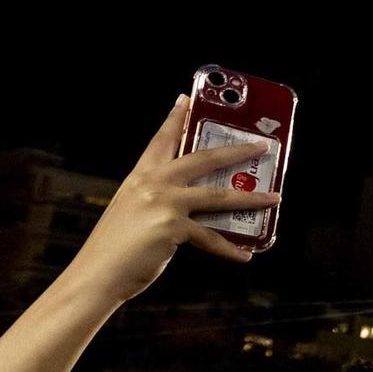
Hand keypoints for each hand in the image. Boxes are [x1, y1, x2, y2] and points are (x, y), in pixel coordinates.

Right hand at [66, 98, 279, 304]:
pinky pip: (211, 237)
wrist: (97, 272)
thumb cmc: (113, 248)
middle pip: (203, 159)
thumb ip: (156, 202)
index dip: (175, 119)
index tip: (187, 99)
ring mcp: (164, 202)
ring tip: (274, 198)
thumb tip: (186, 207)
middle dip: (236, 151)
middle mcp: (153, 183)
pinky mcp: (173, 226)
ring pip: (218, 195)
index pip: (161, 140)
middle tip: (260, 146)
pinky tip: (245, 255)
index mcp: (140, 177)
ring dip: (251, 198)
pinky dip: (230, 249)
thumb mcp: (132, 211)